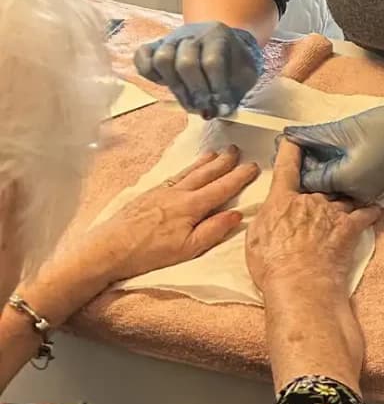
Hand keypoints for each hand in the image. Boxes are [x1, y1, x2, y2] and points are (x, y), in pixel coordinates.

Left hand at [83, 147, 258, 282]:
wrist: (109, 248)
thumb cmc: (150, 253)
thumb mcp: (188, 249)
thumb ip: (213, 230)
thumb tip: (237, 214)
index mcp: (192, 207)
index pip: (222, 188)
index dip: (239, 177)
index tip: (253, 166)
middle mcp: (179, 193)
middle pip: (207, 174)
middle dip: (224, 162)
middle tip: (237, 150)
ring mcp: (162, 191)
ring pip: (190, 171)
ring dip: (206, 162)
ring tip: (217, 153)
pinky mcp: (149, 193)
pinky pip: (174, 175)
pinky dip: (186, 168)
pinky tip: (188, 168)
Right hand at [134, 21, 263, 117]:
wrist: (223, 41)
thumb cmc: (235, 63)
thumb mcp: (245, 74)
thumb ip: (237, 92)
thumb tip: (224, 116)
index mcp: (218, 35)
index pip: (212, 62)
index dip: (217, 89)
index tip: (223, 110)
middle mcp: (191, 33)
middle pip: (186, 63)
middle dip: (197, 92)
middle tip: (205, 110)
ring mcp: (170, 38)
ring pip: (162, 59)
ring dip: (175, 87)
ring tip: (189, 103)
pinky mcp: (155, 45)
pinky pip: (142, 56)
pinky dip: (149, 73)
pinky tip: (165, 85)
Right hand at [246, 141, 379, 291]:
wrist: (301, 284)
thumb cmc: (273, 266)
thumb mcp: (256, 238)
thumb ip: (266, 218)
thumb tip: (271, 212)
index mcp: (283, 200)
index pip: (287, 166)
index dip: (291, 148)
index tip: (295, 139)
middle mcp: (310, 199)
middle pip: (320, 180)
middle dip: (323, 176)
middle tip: (325, 176)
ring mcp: (332, 211)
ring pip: (343, 195)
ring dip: (346, 194)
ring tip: (351, 191)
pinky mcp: (350, 227)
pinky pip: (366, 213)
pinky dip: (371, 210)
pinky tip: (375, 209)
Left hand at [284, 91, 383, 202]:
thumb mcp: (347, 129)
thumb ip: (315, 136)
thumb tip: (290, 136)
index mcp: (345, 181)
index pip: (306, 180)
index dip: (295, 161)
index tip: (290, 143)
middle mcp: (354, 194)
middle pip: (319, 186)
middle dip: (308, 165)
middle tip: (302, 141)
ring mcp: (366, 192)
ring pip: (333, 185)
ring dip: (324, 167)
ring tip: (318, 144)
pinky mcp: (374, 186)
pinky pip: (348, 183)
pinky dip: (339, 170)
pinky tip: (337, 151)